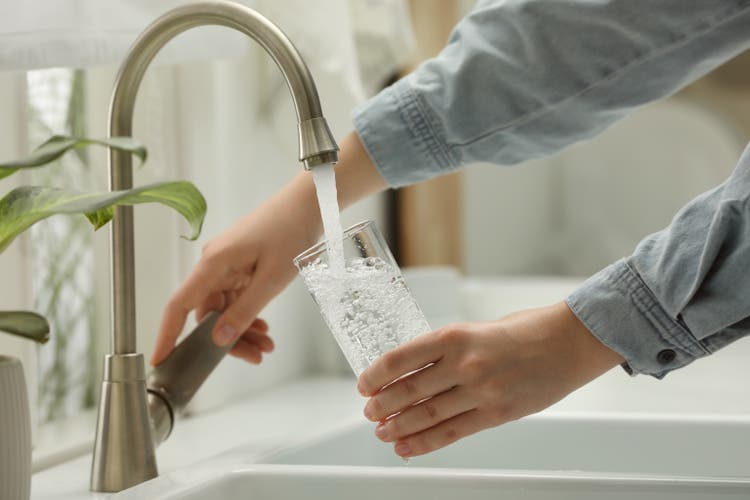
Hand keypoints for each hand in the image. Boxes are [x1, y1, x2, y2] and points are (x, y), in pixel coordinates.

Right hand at [151, 132, 387, 365]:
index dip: (167, 335)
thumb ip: (244, 311)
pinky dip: (249, 313)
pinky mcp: (241, 265)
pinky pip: (237, 297)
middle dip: (228, 339)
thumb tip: (218, 340)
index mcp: (213, 264)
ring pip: (224, 308)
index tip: (160, 362)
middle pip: (207, 313)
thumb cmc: (290, 233)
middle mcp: (214, 265)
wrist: (308, 203)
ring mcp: (227, 264)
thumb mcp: (271, 279)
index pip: (179, 305)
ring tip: (267, 346)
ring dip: (243, 329)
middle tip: (255, 357)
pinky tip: (264, 327)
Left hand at [357, 302, 623, 457]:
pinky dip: (427, 442)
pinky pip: (454, 432)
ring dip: (400, 426)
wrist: (570, 342)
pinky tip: (409, 448)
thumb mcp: (479, 328)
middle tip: (370, 412)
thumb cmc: (528, 329)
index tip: (365, 384)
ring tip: (383, 432)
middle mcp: (465, 364)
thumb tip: (417, 370)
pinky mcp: (497, 413)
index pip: (402, 358)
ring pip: (428, 414)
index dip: (377, 374)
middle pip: (410, 390)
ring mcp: (481, 391)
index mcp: (456, 336)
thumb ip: (449, 349)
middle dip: (384, 404)